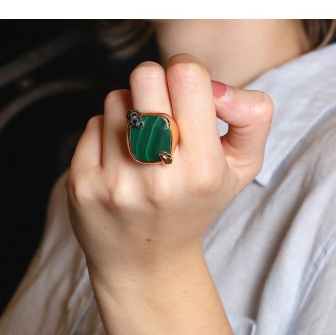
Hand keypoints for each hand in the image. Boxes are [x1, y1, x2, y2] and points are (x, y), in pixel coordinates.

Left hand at [66, 53, 272, 284]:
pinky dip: (108, 134)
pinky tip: (120, 162)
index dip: (185, 72)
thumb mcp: (242, 168)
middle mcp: (158, 179)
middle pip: (145, 77)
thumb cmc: (195, 207)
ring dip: (131, 113)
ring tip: (142, 147)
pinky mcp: (82, 186)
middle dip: (155, 85)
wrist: (147, 261)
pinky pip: (93, 125)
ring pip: (116, 100)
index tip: (184, 92)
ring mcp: (115, 183)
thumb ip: (253, 117)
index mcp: (203, 171)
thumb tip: (216, 86)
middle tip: (161, 112)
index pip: (186, 76)